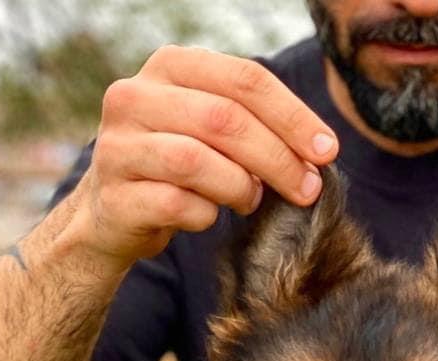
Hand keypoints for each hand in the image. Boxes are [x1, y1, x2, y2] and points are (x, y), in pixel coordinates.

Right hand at [67, 45, 338, 269]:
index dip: (292, 116)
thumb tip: (318, 150)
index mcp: (168, 67)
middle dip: (277, 158)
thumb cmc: (174, 170)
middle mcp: (134, 97)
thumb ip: (251, 125)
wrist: (110, 215)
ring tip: (250, 201)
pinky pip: (176, 205)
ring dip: (240, 188)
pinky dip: (204, 216)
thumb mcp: (209, 130)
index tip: (327, 151)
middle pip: (224, 119)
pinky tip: (208, 216)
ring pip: (197, 161)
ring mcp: (118, 146)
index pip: (244, 79)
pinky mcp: (114, 196)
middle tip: (306, 189)